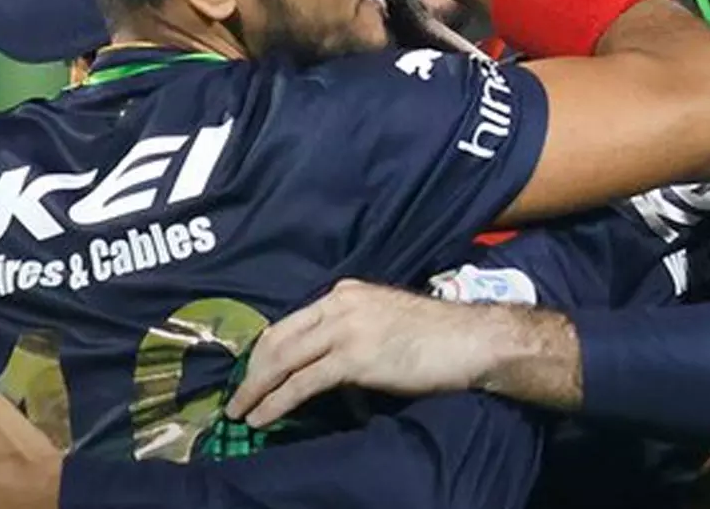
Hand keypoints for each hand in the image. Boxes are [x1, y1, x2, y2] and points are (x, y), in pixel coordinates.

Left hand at [226, 280, 499, 426]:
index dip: (264, 352)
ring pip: (284, 360)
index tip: (252, 374)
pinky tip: (263, 417)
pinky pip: (302, 383)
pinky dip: (276, 402)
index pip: (290, 322)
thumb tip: (326, 360)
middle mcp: (340, 303)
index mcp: (346, 292)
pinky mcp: (354, 357)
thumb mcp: (385, 319)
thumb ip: (353, 329)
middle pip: (278, 339)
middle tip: (237, 399)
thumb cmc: (438, 335)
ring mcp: (346, 329)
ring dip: (256, 390)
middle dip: (252, 372)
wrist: (472, 340)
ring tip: (241, 412)